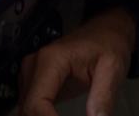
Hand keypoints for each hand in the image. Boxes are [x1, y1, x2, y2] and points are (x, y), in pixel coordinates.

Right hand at [18, 6, 136, 115]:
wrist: (106, 30)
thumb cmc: (109, 45)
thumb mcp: (113, 69)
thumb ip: (103, 97)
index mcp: (51, 61)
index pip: (37, 103)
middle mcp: (34, 66)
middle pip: (27, 109)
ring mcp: (31, 74)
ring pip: (26, 110)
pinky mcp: (35, 82)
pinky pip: (31, 107)